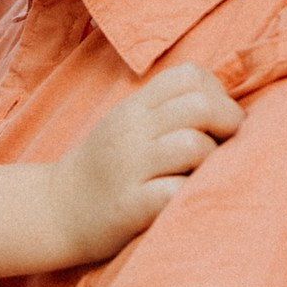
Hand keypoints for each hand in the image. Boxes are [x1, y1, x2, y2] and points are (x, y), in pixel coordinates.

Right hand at [51, 65, 241, 260]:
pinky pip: (175, 192)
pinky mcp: (128, 207)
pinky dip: (189, 194)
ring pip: (192, 145)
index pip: (190, 76)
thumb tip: (229, 106)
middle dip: (227, 125)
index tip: (215, 122)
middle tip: (223, 147)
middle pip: (200, 106)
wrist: (56, 210)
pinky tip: (182, 200)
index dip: (218, 95)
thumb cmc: (108, 167)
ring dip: (210, 161)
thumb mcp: (130, 124)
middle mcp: (131, 131)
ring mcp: (128, 168)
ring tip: (200, 174)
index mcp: (136, 107)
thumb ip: (169, 108)